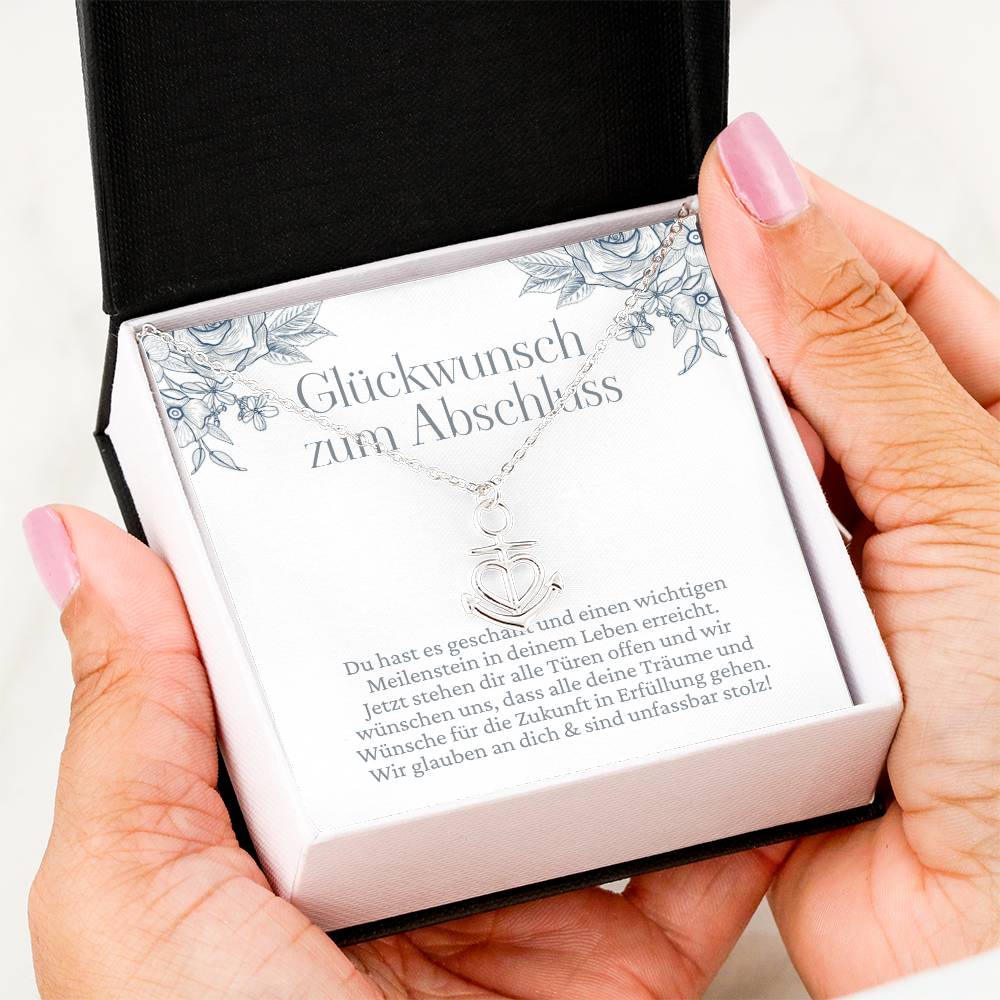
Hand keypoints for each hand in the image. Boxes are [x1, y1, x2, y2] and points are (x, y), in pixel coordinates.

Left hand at [23, 504, 784, 997]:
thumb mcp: (137, 898)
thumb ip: (132, 725)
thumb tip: (88, 555)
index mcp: (290, 823)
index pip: (331, 657)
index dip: (354, 566)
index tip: (395, 474)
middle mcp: (405, 848)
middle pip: (473, 699)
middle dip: (512, 614)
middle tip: (552, 504)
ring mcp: (514, 899)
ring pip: (586, 761)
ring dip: (627, 687)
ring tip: (655, 586)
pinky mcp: (611, 958)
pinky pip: (691, 856)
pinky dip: (734, 795)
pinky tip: (748, 723)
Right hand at [698, 113, 999, 995]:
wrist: (985, 929)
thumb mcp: (962, 490)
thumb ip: (854, 343)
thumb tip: (768, 193)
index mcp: (984, 437)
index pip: (897, 286)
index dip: (810, 232)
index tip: (722, 195)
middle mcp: (911, 498)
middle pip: (798, 375)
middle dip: (725, 341)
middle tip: (646, 303)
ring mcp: (835, 573)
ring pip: (736, 471)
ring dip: (690, 451)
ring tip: (631, 412)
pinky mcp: (765, 646)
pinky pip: (695, 568)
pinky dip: (662, 546)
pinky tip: (630, 525)